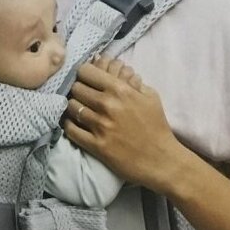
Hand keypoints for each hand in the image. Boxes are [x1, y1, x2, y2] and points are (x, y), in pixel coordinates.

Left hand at [64, 55, 183, 188]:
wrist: (160, 158)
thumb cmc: (156, 126)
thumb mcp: (150, 96)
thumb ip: (131, 82)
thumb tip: (117, 70)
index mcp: (120, 90)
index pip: (86, 71)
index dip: (84, 73)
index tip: (86, 78)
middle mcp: (107, 105)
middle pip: (76, 88)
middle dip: (77, 89)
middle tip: (81, 95)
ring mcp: (100, 126)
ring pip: (71, 107)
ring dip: (73, 107)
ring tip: (77, 109)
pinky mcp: (96, 145)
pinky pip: (71, 130)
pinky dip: (69, 125)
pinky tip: (74, 124)